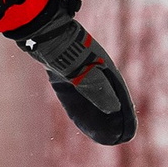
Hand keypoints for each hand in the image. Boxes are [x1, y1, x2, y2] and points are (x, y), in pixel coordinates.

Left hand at [6, 0, 136, 145]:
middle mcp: (94, 67)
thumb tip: (114, 109)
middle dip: (113, 119)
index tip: (128, 133)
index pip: (118, 95)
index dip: (124, 115)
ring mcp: (79, 70)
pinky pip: (74, 95)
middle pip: (106, 98)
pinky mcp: (64, 72)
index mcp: (103, 65)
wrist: (39, 27)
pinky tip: (82, 121)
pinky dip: (80, 108)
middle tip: (117, 138)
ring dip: (97, 115)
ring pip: (91, 98)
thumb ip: (95, 89)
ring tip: (104, 134)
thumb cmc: (61, 45)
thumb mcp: (80, 70)